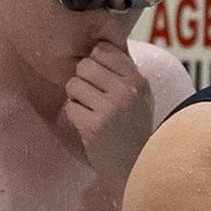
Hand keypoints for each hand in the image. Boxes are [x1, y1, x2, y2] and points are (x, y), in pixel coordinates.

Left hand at [64, 40, 155, 198]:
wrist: (136, 167)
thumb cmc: (134, 129)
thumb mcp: (140, 97)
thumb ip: (124, 71)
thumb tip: (99, 43)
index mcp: (138, 80)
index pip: (102, 50)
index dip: (94, 63)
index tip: (98, 79)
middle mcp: (127, 91)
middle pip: (84, 65)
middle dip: (82, 81)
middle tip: (91, 98)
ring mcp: (110, 109)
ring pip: (73, 84)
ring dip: (76, 98)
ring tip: (89, 111)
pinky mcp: (94, 127)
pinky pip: (70, 107)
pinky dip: (74, 116)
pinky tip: (88, 126)